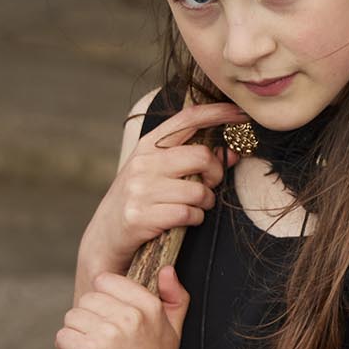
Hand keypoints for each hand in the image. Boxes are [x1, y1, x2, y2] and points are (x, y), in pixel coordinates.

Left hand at [57, 266, 189, 348]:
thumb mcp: (173, 332)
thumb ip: (174, 298)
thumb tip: (167, 269)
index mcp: (150, 306)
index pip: (106, 281)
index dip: (103, 303)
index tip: (111, 324)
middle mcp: (131, 316)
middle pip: (86, 298)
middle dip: (88, 320)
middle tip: (103, 345)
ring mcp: (110, 333)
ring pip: (71, 317)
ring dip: (76, 336)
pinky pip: (63, 336)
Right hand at [80, 100, 239, 280]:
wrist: (105, 236)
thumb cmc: (140, 200)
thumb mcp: (159, 173)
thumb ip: (191, 161)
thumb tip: (231, 153)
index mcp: (148, 145)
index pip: (187, 118)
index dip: (218, 113)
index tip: (242, 114)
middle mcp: (143, 163)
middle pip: (201, 156)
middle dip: (216, 173)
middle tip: (211, 185)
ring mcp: (141, 189)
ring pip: (199, 191)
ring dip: (206, 202)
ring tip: (196, 207)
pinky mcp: (141, 215)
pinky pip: (189, 214)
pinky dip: (195, 219)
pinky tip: (185, 220)